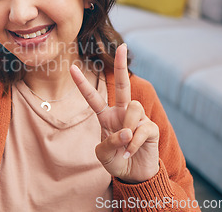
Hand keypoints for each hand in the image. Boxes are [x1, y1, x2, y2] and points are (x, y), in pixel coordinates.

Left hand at [70, 43, 159, 183]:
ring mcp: (138, 118)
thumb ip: (109, 142)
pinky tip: (131, 151)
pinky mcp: (151, 128)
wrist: (134, 175)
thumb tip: (127, 131)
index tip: (71, 67)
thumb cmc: (116, 160)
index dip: (82, 83)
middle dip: (122, 65)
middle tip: (123, 46)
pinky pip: (142, 128)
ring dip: (127, 129)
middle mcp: (122, 112)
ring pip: (133, 108)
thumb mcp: (103, 154)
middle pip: (122, 84)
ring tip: (125, 145)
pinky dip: (135, 143)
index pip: (93, 97)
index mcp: (106, 115)